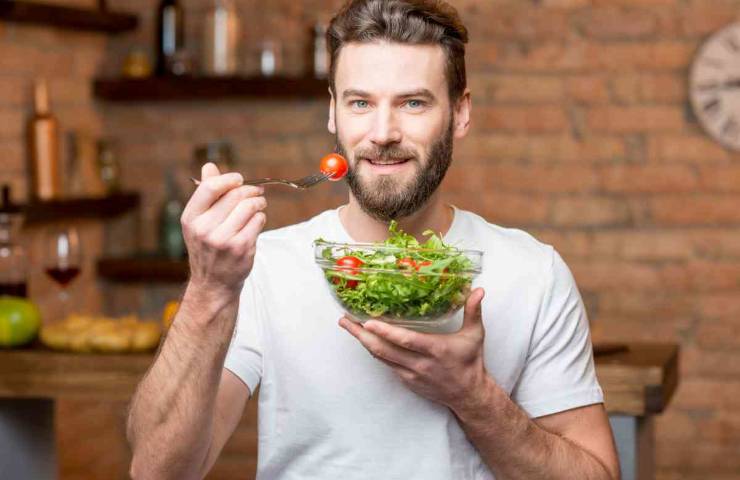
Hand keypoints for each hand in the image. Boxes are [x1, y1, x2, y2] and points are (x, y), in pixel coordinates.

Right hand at [181, 163, 266, 298]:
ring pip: (249, 206)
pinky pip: (258, 221)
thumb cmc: (208, 247)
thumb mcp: (199, 221)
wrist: (213, 283)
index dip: (229, 179)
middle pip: (235, 195)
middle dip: (250, 190)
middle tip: (257, 192)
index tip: (239, 179)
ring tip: (259, 205)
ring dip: (258, 202)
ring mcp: (223, 239)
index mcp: (191, 218)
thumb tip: (210, 166)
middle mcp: (204, 229)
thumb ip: (206, 193)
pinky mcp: (241, 248)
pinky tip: (256, 222)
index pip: (210, 187)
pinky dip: (261, 218)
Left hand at [339, 288, 488, 410]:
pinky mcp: (406, 380)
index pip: (406, 341)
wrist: (468, 394)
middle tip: (345, 320)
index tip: (368, 322)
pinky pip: (386, 364)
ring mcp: (410, 374)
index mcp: (435, 350)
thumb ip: (473, 311)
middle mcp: (420, 364)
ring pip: (381, 357)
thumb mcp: (475, 335)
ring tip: (348, 326)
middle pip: (384, 350)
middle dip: (361, 335)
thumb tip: (478, 290)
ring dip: (362, 342)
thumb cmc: (470, 362)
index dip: (386, 332)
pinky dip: (373, 351)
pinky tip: (364, 339)